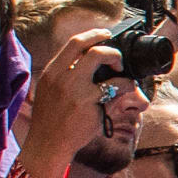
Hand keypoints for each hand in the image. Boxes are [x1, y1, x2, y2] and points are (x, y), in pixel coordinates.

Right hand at [15, 28, 124, 177]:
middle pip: (90, 48)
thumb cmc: (52, 120)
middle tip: (118, 58)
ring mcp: (77, 89)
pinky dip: (127, 85)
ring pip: (103, 60)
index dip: (93, 35)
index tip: (105, 34)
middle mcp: (63, 76)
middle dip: (109, 48)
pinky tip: (128, 92)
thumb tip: (88, 60)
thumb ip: (65, 75)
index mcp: (52, 72)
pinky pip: (117, 86)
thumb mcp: (50, 91)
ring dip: (118, 63)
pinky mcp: (90, 103)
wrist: (49, 144)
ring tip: (123, 75)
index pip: (74, 43)